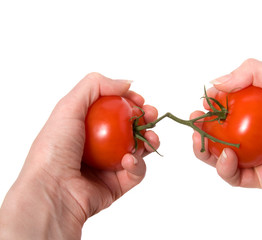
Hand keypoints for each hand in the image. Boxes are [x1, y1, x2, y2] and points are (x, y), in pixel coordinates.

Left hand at [0, 73, 158, 238]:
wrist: (52, 191)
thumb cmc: (54, 149)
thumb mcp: (68, 107)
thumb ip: (95, 86)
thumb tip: (127, 83)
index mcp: (85, 127)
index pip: (114, 109)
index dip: (129, 102)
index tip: (138, 100)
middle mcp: (98, 146)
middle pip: (130, 128)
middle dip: (145, 120)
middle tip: (152, 116)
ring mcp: (108, 166)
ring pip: (139, 150)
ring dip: (149, 140)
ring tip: (151, 137)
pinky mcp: (117, 184)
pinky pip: (135, 172)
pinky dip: (136, 164)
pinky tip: (128, 159)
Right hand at [192, 59, 261, 188]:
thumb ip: (249, 73)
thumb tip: (215, 82)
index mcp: (257, 113)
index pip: (226, 111)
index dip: (210, 108)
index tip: (203, 102)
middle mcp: (253, 135)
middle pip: (218, 135)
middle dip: (201, 130)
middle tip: (194, 121)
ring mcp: (256, 157)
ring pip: (220, 157)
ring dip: (204, 151)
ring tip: (199, 140)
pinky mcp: (260, 177)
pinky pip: (234, 176)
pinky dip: (224, 168)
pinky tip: (225, 156)